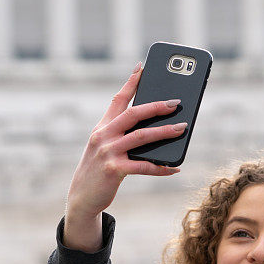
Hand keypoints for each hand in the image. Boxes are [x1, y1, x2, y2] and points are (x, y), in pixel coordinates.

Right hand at [63, 63, 185, 251]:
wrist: (81, 197)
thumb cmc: (99, 170)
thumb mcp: (105, 147)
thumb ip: (123, 135)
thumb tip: (156, 128)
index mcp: (102, 127)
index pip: (118, 99)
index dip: (131, 82)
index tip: (143, 67)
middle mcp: (103, 135)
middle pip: (133, 114)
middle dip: (156, 106)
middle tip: (176, 102)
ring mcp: (108, 152)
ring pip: (142, 137)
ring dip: (165, 132)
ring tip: (182, 129)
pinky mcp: (114, 170)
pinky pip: (144, 166)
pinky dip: (161, 167)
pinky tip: (174, 167)